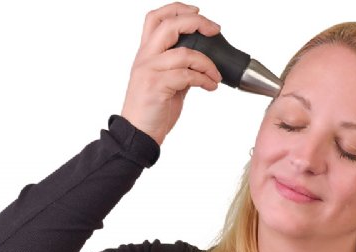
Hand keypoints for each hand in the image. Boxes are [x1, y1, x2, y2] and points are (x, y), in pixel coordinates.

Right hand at [121, 3, 221, 143]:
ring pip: (184, 53)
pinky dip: (204, 79)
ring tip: (216, 75)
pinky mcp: (157, 86)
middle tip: (215, 30)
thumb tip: (200, 65)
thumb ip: (178, 71)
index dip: (177, 9)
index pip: (156, 19)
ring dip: (207, 63)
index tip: (198, 12)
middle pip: (169, 26)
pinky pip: (187, 76)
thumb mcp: (165, 85)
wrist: (139, 135)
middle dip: (197, 23)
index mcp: (146, 54)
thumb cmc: (152, 112)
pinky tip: (210, 86)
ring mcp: (150, 71)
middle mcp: (145, 58)